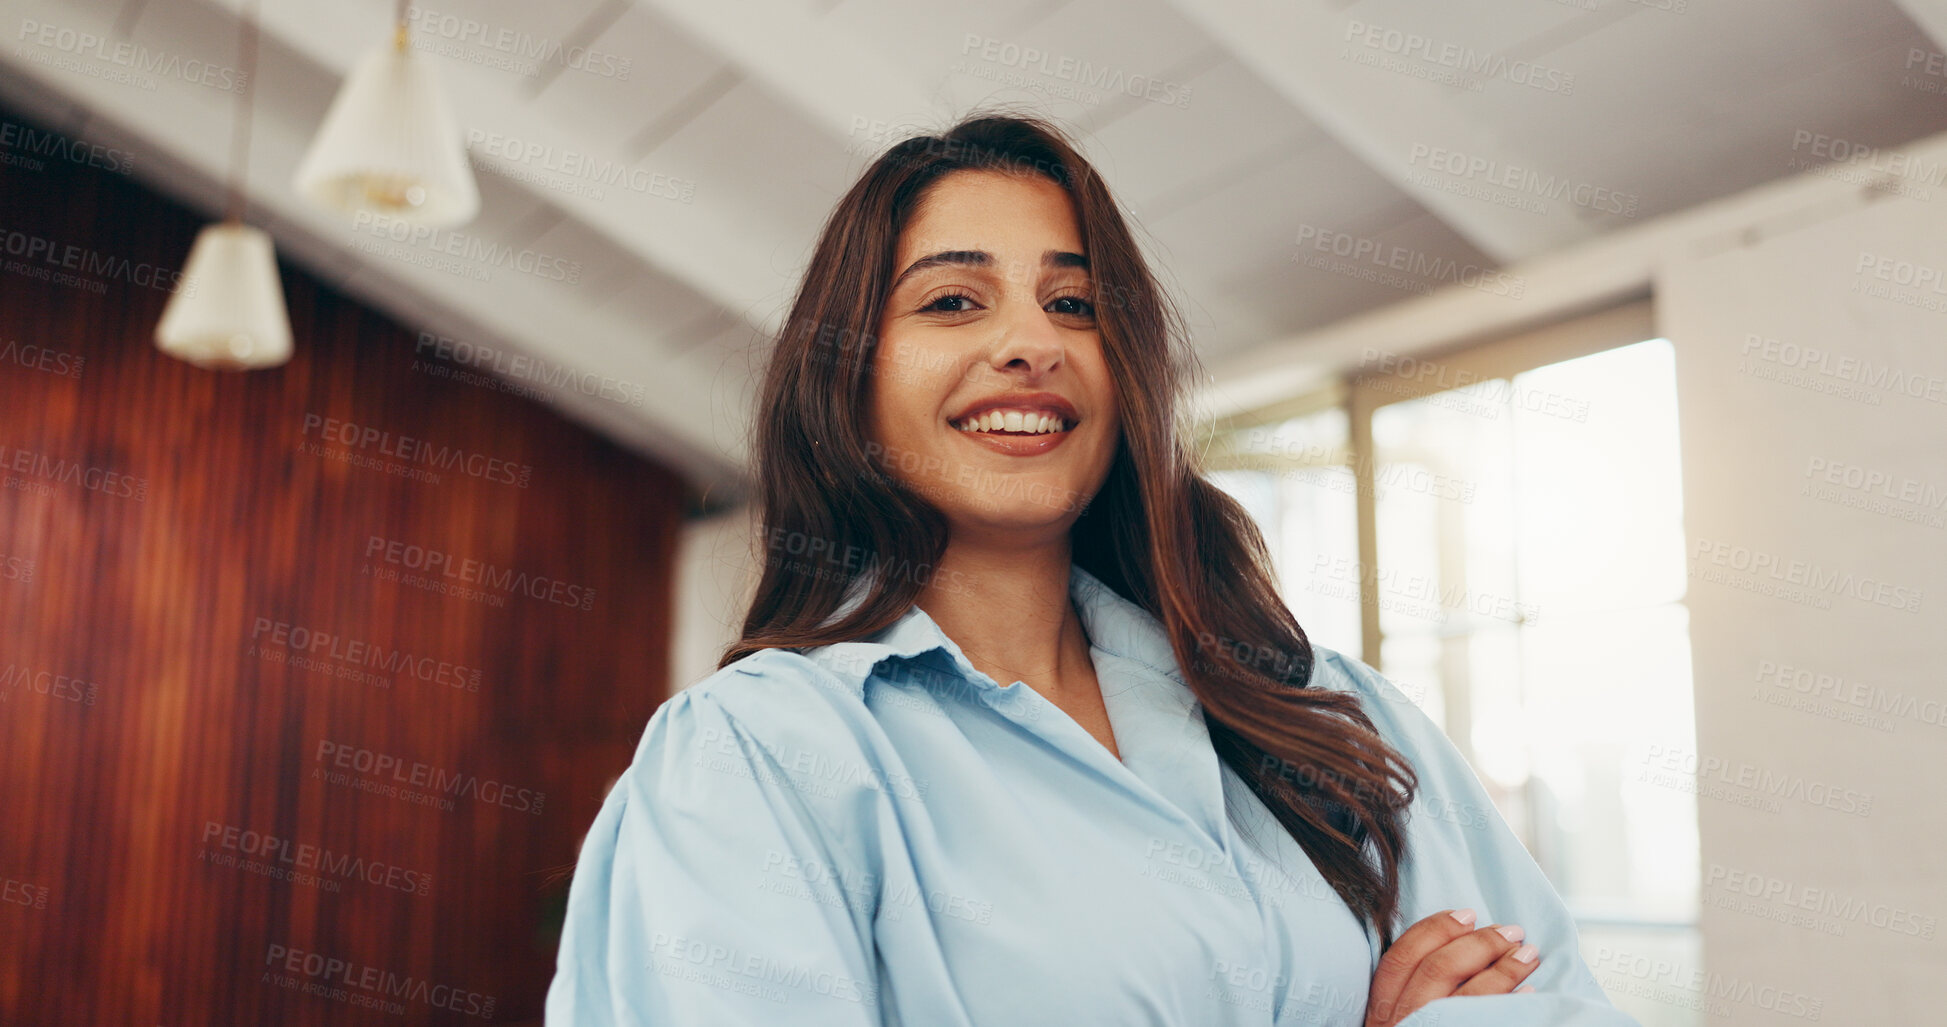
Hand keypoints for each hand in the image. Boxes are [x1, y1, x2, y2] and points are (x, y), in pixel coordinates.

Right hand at [1363, 907, 1539, 1026]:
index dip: (1434, 929)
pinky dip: (1511, 1006)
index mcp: (1381, 1015)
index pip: (1401, 959)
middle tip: (1511, 931)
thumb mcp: (1402, 1024)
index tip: (1466, 912)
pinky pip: (1486, 1024)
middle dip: (1478, 944)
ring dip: (1503, 970)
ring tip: (1529, 955)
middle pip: (1436, 970)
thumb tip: (1461, 951)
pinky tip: (1531, 997)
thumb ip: (1415, 997)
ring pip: (1467, 996)